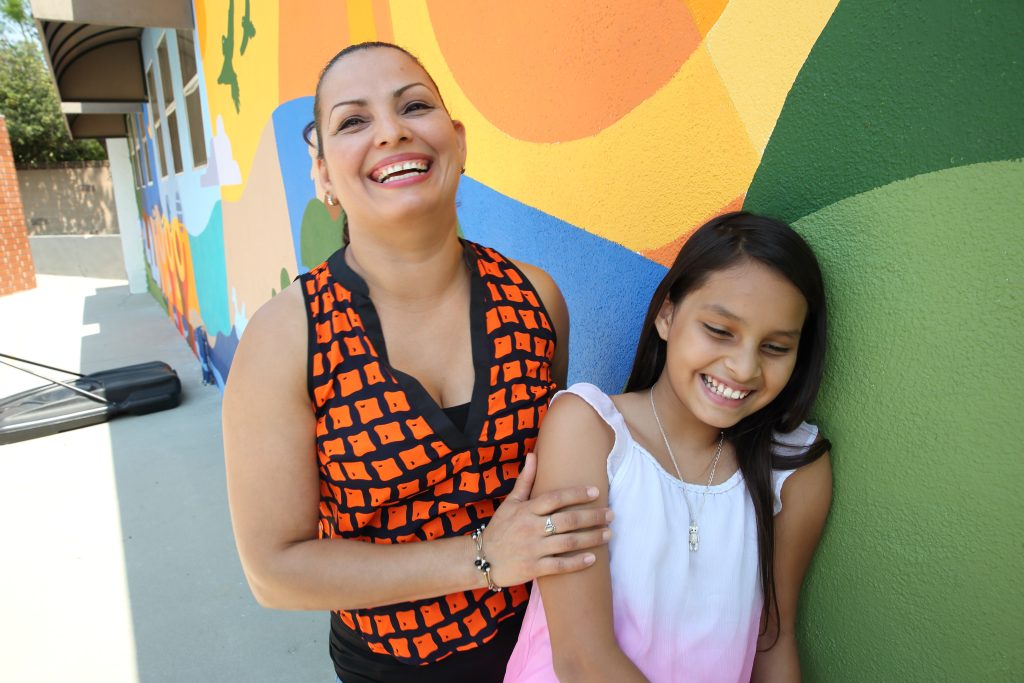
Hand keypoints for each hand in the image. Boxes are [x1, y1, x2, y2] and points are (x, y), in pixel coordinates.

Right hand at [481, 452, 610, 587]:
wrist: (481, 560)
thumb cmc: (499, 528)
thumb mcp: (510, 503)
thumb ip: (525, 480)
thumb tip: (533, 455)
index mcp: (526, 510)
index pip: (555, 498)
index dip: (576, 494)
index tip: (596, 491)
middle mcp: (531, 528)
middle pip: (568, 520)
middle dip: (592, 517)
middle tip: (611, 514)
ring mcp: (533, 549)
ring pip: (568, 542)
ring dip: (591, 538)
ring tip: (608, 534)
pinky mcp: (534, 568)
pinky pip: (560, 566)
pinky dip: (577, 563)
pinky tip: (593, 559)